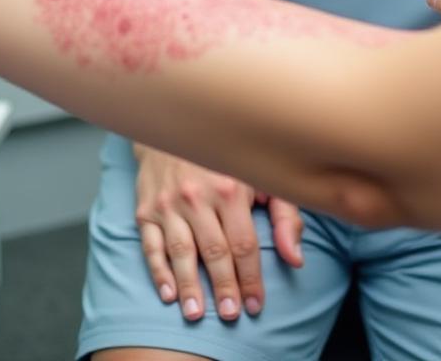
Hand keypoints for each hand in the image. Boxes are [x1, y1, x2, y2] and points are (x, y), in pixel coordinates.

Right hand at [132, 145, 304, 322]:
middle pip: (214, 252)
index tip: (255, 304)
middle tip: (231, 315)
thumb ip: (285, 217)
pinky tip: (168, 294)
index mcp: (231, 189)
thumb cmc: (227, 159)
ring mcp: (168, 203)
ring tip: (197, 313)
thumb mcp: (263, 178)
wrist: (176, 126)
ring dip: (189, 286)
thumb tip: (295, 258)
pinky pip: (150, 245)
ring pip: (180, 252)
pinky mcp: (146, 208)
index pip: (244, 245)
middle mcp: (197, 197)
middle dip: (224, 287)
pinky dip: (158, 271)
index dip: (251, 278)